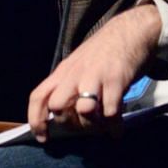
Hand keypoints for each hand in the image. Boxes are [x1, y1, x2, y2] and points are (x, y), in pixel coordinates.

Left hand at [28, 5, 162, 139]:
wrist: (131, 30)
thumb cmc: (105, 52)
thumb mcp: (79, 65)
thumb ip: (69, 86)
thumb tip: (65, 115)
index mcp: (63, 72)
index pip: (39, 96)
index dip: (36, 120)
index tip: (42, 138)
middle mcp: (75, 74)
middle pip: (58, 106)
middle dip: (69, 123)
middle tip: (84, 126)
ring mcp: (95, 76)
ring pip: (84, 110)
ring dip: (93, 125)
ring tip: (103, 126)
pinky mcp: (116, 80)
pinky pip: (111, 112)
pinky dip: (114, 126)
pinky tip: (117, 130)